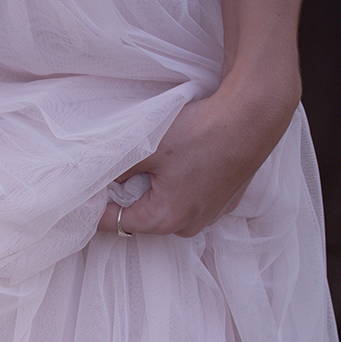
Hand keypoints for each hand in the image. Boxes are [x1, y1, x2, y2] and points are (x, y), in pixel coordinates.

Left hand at [97, 73, 298, 238]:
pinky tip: (182, 162)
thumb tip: (95, 179)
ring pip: (166, 208)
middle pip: (140, 217)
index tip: (86, 190)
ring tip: (156, 162)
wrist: (254, 115)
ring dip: (154, 190)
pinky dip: (179, 185)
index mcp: (165, 219)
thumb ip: (114, 169)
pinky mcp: (225, 201)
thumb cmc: (201, 131)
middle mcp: (188, 226)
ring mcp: (210, 215)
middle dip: (127, 196)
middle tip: (120, 169)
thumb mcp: (145, 148)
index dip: (96, 206)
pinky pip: (190, 199)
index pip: (113, 223)